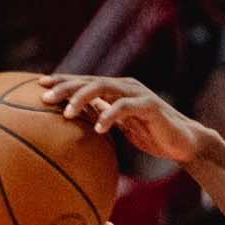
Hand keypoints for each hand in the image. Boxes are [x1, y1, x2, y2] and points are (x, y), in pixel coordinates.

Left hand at [38, 75, 203, 163]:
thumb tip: (76, 118)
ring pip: (104, 88)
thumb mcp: (123, 127)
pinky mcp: (150, 106)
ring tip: (66, 113)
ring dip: (82, 99)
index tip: (39, 86)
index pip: (84, 81)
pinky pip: (125, 107)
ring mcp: (138, 94)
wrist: (185, 143)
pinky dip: (110, 115)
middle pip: (89, 80)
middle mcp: (125, 86)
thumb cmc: (153, 135)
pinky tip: (98, 127)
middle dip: (65, 87)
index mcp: (116, 90)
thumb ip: (102, 116)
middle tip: (44, 98)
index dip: (62, 81)